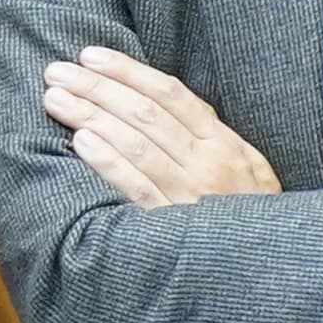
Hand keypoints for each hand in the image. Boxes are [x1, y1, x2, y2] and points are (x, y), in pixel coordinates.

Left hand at [43, 48, 279, 206]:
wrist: (267, 266)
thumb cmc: (251, 214)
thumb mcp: (250, 168)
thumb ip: (213, 137)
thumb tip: (166, 104)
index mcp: (225, 143)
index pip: (171, 94)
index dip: (128, 72)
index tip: (92, 56)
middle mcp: (207, 163)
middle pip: (144, 114)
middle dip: (97, 87)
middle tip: (57, 72)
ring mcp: (189, 193)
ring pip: (134, 144)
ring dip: (91, 116)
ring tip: (56, 99)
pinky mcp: (170, 223)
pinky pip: (135, 187)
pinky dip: (108, 162)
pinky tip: (81, 141)